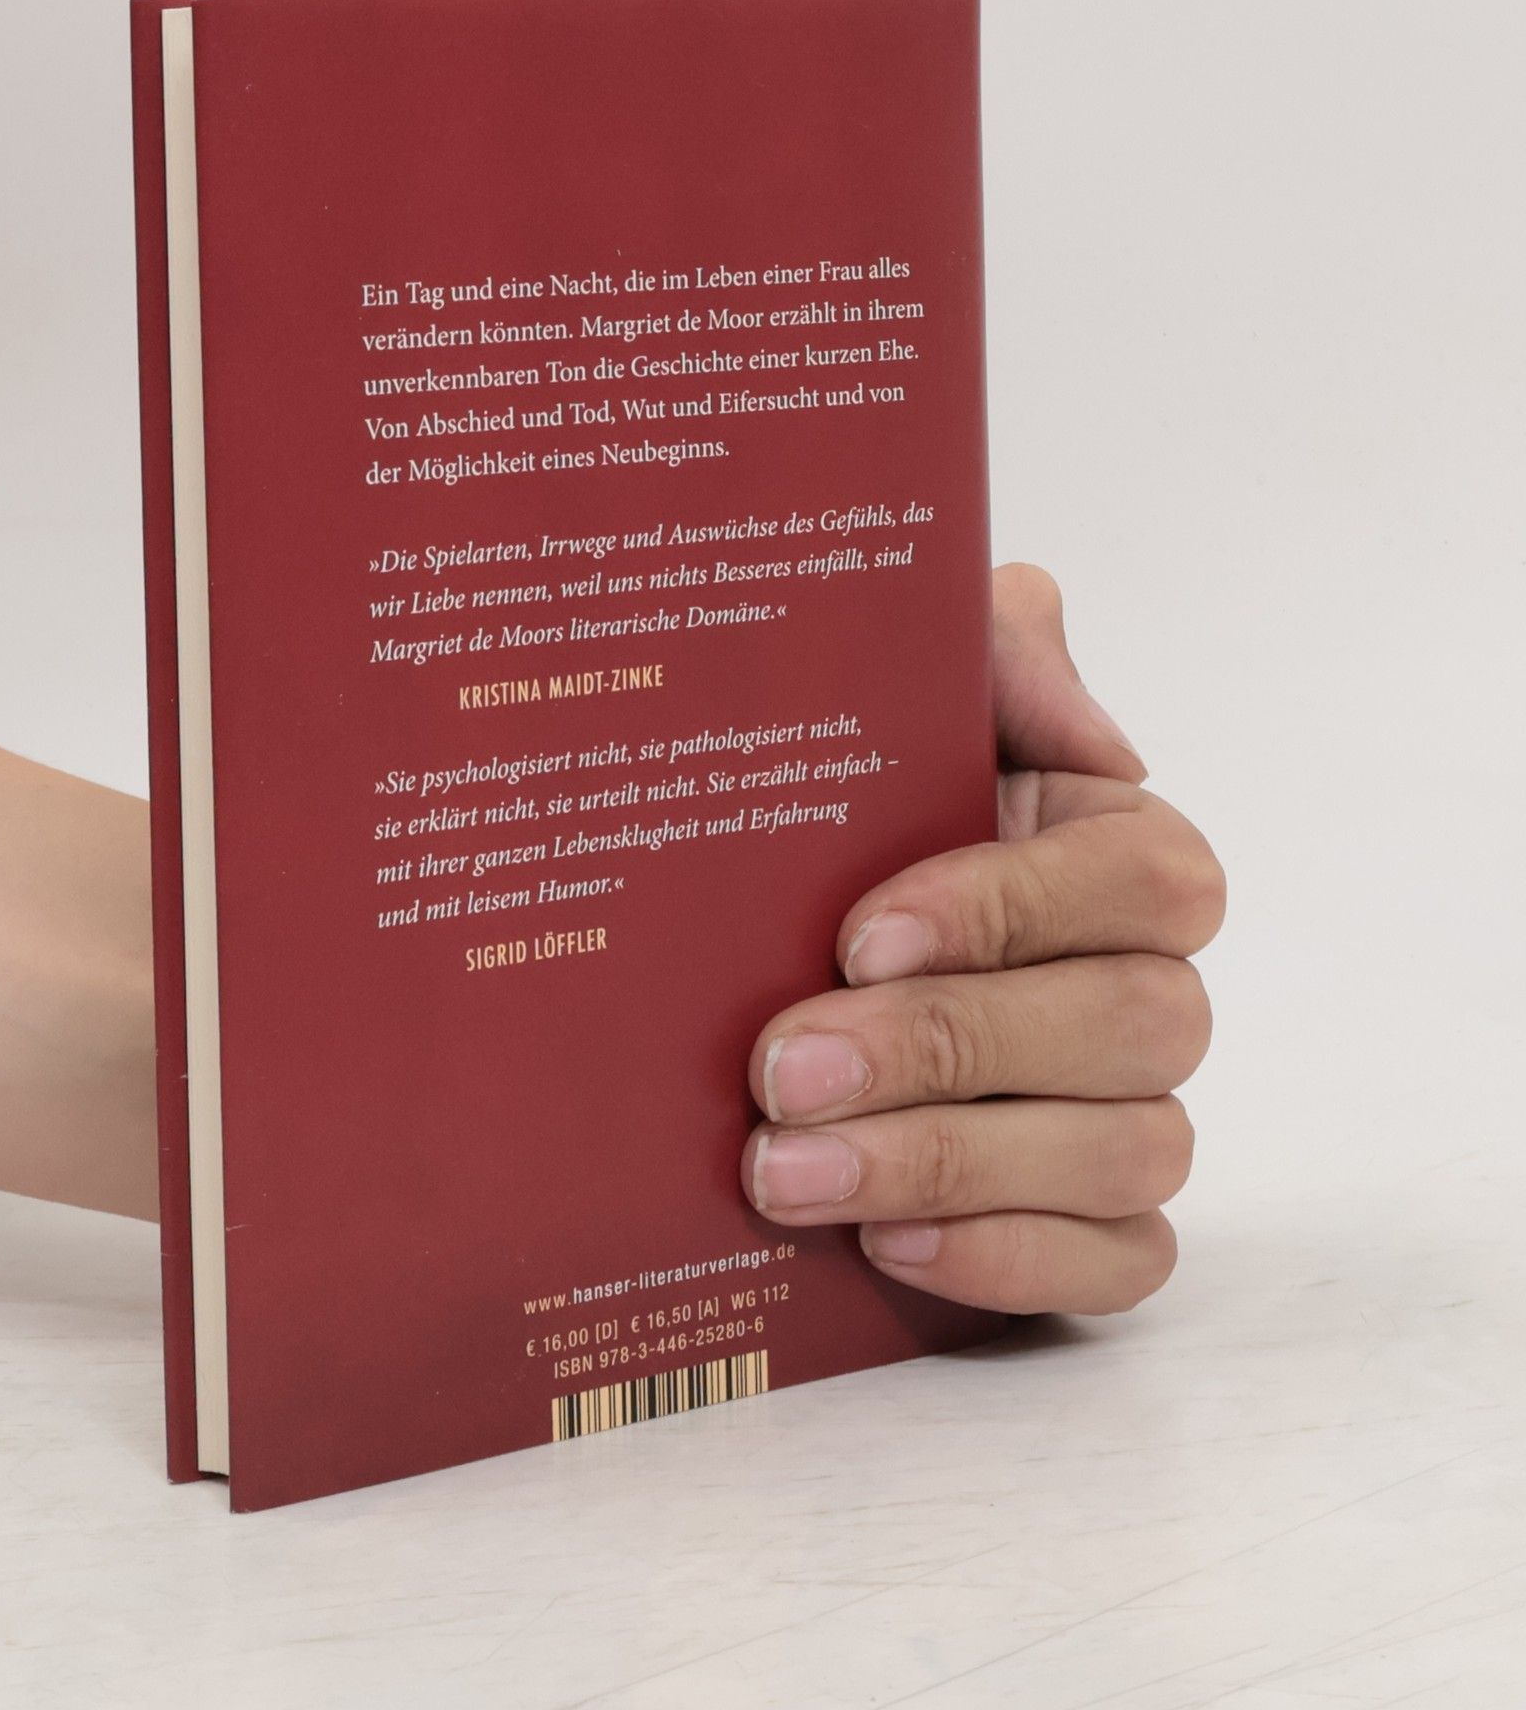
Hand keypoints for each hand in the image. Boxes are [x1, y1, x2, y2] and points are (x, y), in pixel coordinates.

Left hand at [740, 564, 1224, 1314]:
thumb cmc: (844, 810)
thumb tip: (1097, 739)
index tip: (859, 935)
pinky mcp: (1097, 1221)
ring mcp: (1132, 1108)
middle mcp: (1147, 981)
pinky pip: (1121, 1263)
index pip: (1145, 878)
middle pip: (1135, 1026)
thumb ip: (996, 650)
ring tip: (784, 1172)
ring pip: (1127, 1154)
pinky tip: (885, 1244)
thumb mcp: (903, 691)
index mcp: (1116, 852)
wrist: (765, 938)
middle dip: (948, 1051)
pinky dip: (1011, 1258)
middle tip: (781, 1070)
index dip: (1015, 909)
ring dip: (949, 1166)